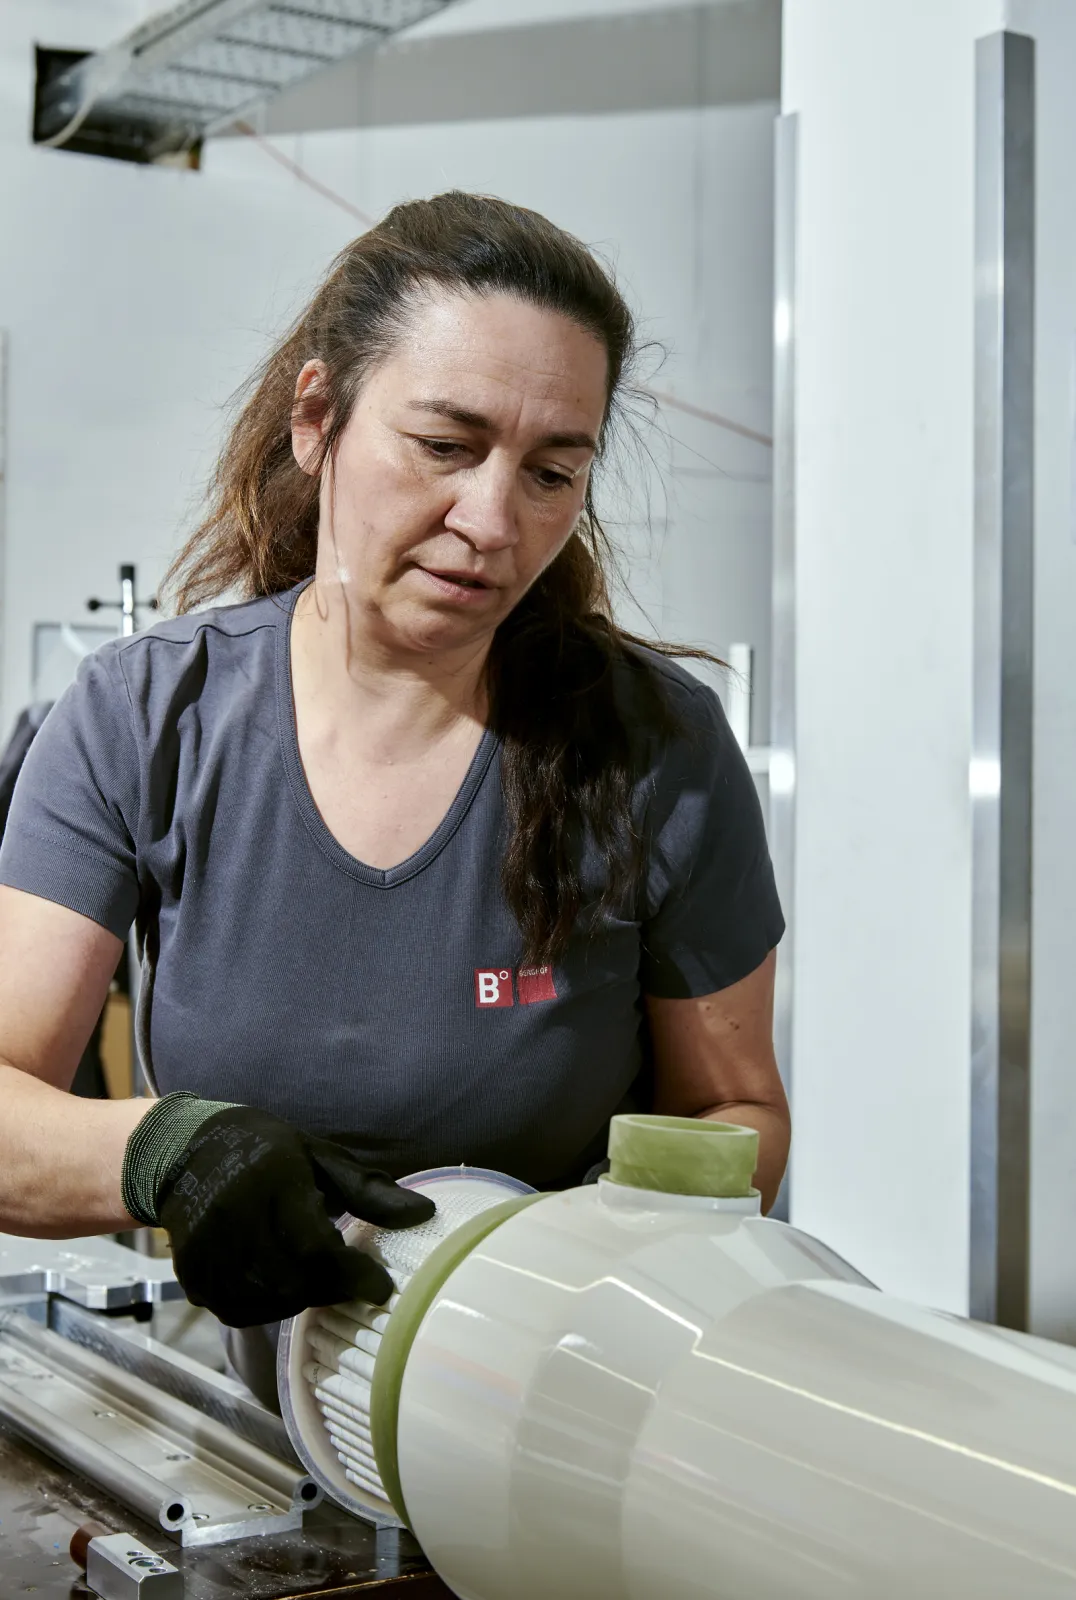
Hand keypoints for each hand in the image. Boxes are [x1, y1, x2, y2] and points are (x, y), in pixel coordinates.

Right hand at [156, 1107, 434, 1326]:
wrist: (183, 1151)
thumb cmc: (265, 1150)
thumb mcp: (319, 1156)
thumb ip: (368, 1190)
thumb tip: (425, 1214)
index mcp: (271, 1181)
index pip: (316, 1246)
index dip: (353, 1274)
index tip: (383, 1289)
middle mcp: (233, 1217)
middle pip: (294, 1281)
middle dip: (331, 1287)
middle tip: (350, 1278)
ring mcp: (206, 1250)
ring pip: (267, 1302)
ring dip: (301, 1298)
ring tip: (316, 1276)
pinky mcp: (190, 1275)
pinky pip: (238, 1311)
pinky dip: (267, 1307)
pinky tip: (281, 1284)